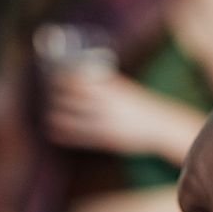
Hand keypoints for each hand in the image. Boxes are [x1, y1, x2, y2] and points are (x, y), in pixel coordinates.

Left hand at [44, 70, 168, 154]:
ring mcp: (107, 121)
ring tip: (50, 116)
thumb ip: (106, 83)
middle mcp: (108, 104)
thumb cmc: (140, 106)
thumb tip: (86, 73)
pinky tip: (55, 132)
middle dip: (59, 97)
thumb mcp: (125, 89)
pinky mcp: (108, 138)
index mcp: (111, 89)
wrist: (161, 125)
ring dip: (59, 116)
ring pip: (74, 118)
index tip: (55, 79)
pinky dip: (66, 133)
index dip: (64, 79)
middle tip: (52, 97)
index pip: (80, 81)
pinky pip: (81, 136)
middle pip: (74, 98)